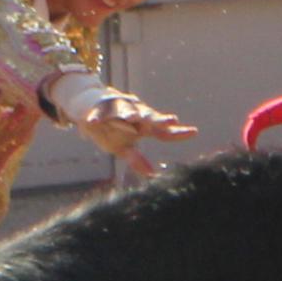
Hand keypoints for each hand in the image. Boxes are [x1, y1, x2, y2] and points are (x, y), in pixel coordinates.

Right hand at [73, 88, 195, 179]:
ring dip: (128, 113)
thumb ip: (135, 159)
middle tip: (170, 120)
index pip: (163, 131)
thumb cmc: (110, 128)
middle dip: (157, 119)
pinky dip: (96, 117)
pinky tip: (94, 122)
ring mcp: (116, 108)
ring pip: (124, 110)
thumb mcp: (122, 147)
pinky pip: (97, 113)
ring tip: (132, 118)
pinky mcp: (97, 107)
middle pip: (148, 116)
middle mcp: (134, 113)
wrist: (87, 106)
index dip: (177, 132)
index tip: (194, 132)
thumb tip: (151, 174)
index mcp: (143, 125)